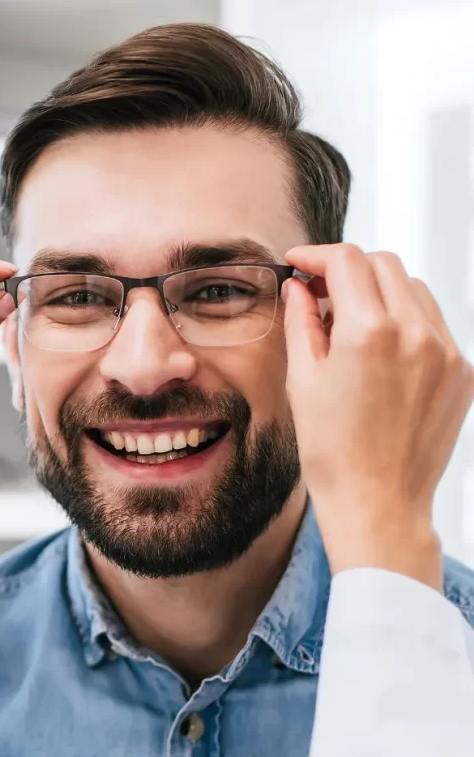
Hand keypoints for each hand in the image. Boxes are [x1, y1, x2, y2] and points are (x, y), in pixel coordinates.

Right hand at [283, 244, 473, 588]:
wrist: (377, 501)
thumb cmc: (332, 452)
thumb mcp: (302, 382)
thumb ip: (302, 324)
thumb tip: (298, 289)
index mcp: (369, 332)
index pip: (346, 261)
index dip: (316, 255)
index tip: (299, 264)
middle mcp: (415, 332)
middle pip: (383, 264)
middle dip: (348, 269)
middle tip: (319, 292)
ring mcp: (445, 350)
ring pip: (412, 289)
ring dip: (379, 292)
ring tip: (351, 325)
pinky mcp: (461, 370)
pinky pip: (433, 323)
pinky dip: (405, 321)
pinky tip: (379, 353)